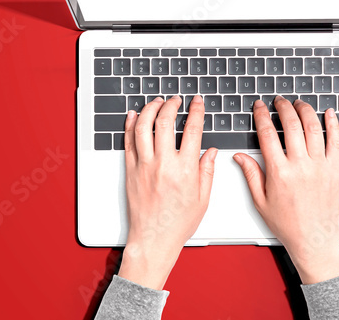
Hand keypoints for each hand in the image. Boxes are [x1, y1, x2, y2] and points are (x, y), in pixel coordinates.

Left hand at [118, 95, 216, 289]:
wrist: (153, 239)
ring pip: (143, 127)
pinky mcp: (131, 170)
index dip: (196, 111)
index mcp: (185, 170)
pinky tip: (135, 115)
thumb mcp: (202, 198)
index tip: (197, 102)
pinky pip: (128, 141)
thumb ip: (207, 171)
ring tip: (157, 102)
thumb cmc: (177, 223)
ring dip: (150, 109)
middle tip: (176, 100)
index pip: (192, 130)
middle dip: (171, 105)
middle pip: (165, 122)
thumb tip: (211, 151)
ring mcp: (144, 166)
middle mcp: (163, 164)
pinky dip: (130, 124)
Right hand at [234, 96, 338, 283]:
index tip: (260, 107)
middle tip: (279, 101)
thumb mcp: (261, 201)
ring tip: (299, 104)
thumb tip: (240, 156)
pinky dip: (333, 124)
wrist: (314, 237)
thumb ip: (251, 174)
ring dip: (305, 111)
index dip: (262, 116)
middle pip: (291, 125)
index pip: (268, 134)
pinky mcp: (336, 169)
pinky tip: (328, 113)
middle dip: (283, 107)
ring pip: (314, 128)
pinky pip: (336, 140)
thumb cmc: (288, 223)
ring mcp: (320, 166)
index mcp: (280, 173)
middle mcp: (301, 166)